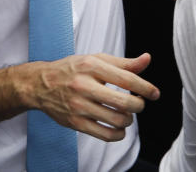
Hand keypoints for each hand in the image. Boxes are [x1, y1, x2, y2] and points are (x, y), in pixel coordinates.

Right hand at [28, 53, 158, 141]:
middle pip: (123, 102)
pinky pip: (104, 135)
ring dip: (128, 120)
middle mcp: (84, 85)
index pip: (126, 79)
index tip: (154, 93)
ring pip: (116, 120)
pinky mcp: (75, 122)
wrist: (40, 84)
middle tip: (139, 104)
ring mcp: (79, 106)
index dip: (145, 87)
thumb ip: (123, 63)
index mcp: (91, 66)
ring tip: (127, 115)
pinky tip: (119, 129)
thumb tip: (147, 59)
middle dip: (139, 106)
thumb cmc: (72, 69)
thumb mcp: (95, 60)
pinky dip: (118, 135)